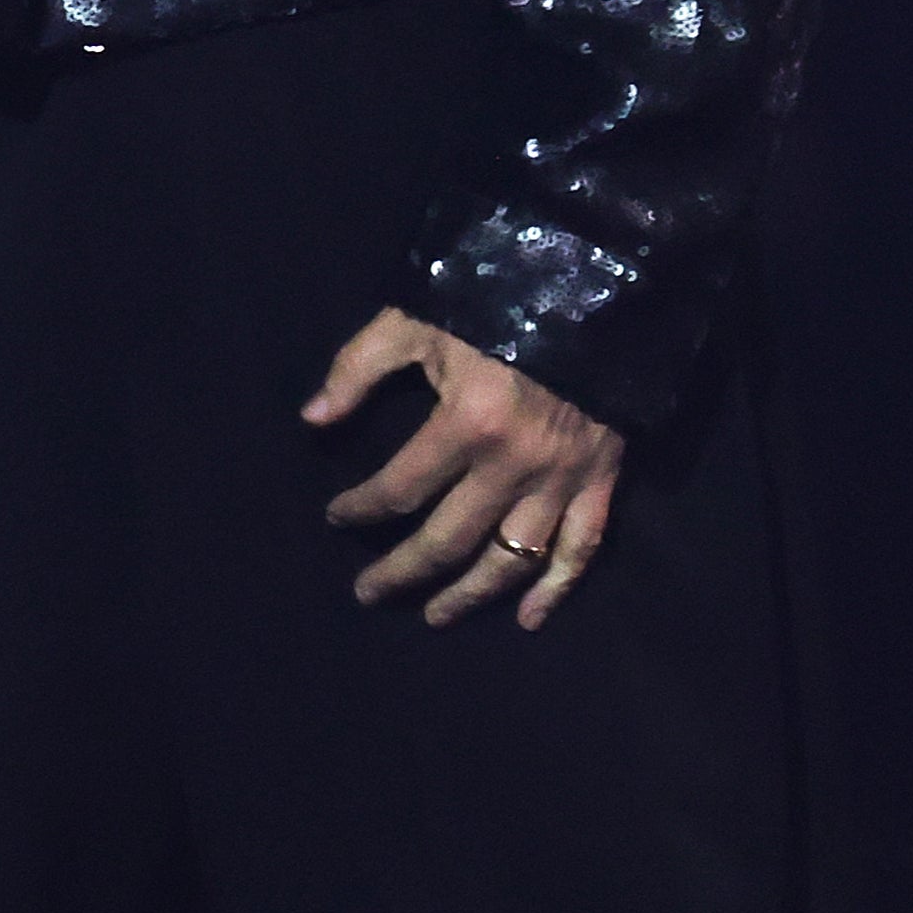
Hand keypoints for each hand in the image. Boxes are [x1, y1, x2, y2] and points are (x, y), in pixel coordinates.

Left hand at [307, 306, 624, 629]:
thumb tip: (311, 419)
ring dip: (471, 594)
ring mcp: (563, 479)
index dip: (361, 508)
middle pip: (451, 538)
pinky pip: (581, 550)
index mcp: (466, 423)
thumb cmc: (492, 302)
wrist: (590, 291)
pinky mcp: (601, 482)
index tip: (336, 517)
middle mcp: (515, 464)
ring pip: (513, 559)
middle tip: (367, 593)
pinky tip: (528, 621)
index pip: (401, 487)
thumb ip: (356, 368)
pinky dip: (556, 591)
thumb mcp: (412, 320)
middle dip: (402, 572)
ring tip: (434, 615)